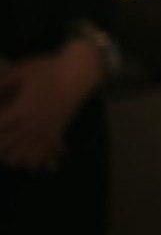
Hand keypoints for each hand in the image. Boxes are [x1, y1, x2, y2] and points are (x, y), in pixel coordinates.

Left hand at [0, 40, 106, 171]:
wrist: (80, 71)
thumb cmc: (50, 68)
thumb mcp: (21, 71)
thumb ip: (2, 83)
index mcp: (21, 110)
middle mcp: (32, 124)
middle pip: (7, 144)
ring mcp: (46, 129)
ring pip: (24, 152)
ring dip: (11, 156)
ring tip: (5, 156)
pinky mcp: (57, 129)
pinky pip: (45, 151)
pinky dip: (34, 160)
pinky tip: (29, 165)